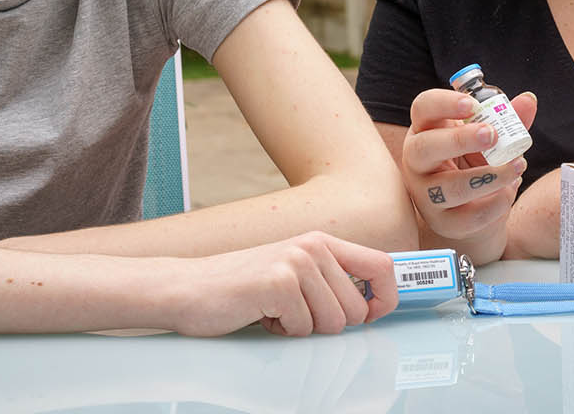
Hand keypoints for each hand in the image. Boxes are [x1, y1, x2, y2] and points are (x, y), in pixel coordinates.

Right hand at [169, 231, 397, 336]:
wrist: (186, 288)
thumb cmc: (240, 288)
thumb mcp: (293, 273)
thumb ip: (329, 281)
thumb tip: (371, 307)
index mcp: (321, 242)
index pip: (382, 265)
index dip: (386, 298)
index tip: (372, 317)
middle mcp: (313, 246)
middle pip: (357, 309)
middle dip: (329, 325)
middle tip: (296, 314)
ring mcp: (296, 262)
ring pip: (333, 323)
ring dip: (304, 329)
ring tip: (276, 312)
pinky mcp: (278, 283)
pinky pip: (303, 328)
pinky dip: (282, 332)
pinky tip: (261, 314)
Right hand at [400, 88, 536, 250]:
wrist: (473, 211)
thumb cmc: (475, 164)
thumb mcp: (489, 139)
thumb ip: (508, 121)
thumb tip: (529, 100)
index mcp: (427, 129)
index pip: (423, 108)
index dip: (443, 104)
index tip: (471, 104)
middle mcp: (418, 161)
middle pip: (424, 148)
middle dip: (459, 140)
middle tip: (492, 134)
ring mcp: (425, 194)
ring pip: (449, 187)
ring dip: (488, 176)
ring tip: (517, 166)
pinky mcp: (443, 222)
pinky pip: (468, 216)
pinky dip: (495, 204)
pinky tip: (509, 192)